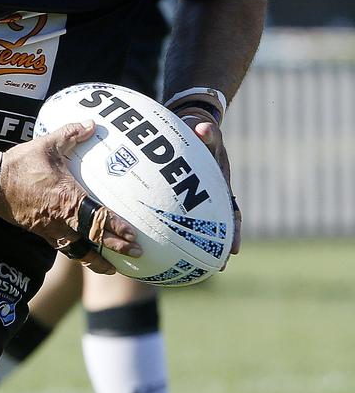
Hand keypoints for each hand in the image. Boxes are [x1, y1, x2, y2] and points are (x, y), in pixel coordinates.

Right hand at [0, 121, 141, 273]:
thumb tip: (92, 123)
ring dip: (97, 260)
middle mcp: (62, 219)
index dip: (117, 229)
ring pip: (79, 252)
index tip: (134, 236)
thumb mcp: (47, 144)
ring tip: (112, 266)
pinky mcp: (41, 233)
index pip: (99, 219)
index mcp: (68, 199)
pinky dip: (78, 253)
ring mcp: (51, 230)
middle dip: (116, 248)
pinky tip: (85, 253)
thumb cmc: (21, 164)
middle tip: (136, 253)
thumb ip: (71, 134)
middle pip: (94, 241)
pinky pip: (64, 247)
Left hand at [179, 112, 240, 255]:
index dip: (234, 231)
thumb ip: (207, 131)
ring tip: (189, 264)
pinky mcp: (181, 193)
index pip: (231, 212)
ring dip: (196, 242)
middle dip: (218, 246)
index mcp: (221, 184)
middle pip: (217, 226)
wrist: (191, 126)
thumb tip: (203, 128)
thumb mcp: (206, 129)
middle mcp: (211, 194)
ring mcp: (196, 195)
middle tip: (216, 267)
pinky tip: (159, 239)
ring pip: (198, 223)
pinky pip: (177, 211)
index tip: (233, 249)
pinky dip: (172, 224)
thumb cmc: (199, 129)